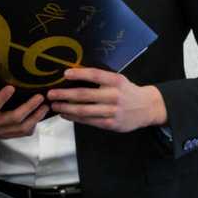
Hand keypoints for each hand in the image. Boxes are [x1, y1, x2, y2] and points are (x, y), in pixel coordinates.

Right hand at [0, 85, 47, 142]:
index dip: (2, 97)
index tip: (10, 87)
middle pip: (14, 118)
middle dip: (29, 107)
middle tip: (40, 97)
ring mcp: (0, 131)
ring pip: (21, 127)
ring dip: (35, 117)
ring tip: (45, 107)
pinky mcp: (5, 135)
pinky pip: (22, 133)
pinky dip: (32, 126)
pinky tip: (38, 118)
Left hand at [45, 68, 166, 132]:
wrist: (146, 108)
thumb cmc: (127, 91)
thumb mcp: (118, 80)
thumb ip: (101, 80)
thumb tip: (74, 77)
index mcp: (116, 81)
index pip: (94, 75)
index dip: (79, 74)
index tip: (65, 73)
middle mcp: (114, 96)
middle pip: (84, 95)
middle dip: (64, 94)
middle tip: (51, 93)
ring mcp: (112, 111)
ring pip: (84, 110)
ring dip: (66, 108)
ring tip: (55, 105)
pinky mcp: (110, 124)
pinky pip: (88, 121)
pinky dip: (74, 118)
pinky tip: (65, 114)